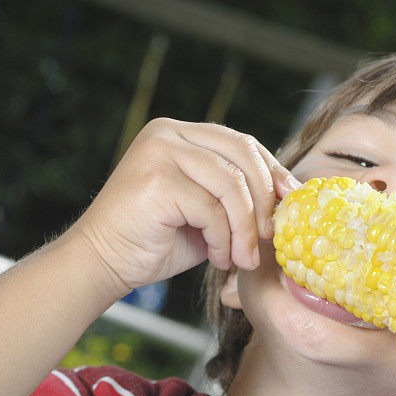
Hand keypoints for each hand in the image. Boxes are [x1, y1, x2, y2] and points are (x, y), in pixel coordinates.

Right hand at [69, 118, 300, 296]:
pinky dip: (224, 239)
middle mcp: (169, 133)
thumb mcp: (208, 211)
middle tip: (271, 236)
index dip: (273, 172)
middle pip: (242, 154)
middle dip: (265, 199)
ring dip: (245, 228)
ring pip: (231, 184)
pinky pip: (212, 209)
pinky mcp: (156, 180)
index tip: (291, 201)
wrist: (104, 262)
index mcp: (182, 133)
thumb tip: (288, 194)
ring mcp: (160, 152)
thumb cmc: (157, 240)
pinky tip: (219, 258)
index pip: (242, 143)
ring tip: (243, 257)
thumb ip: (237, 195)